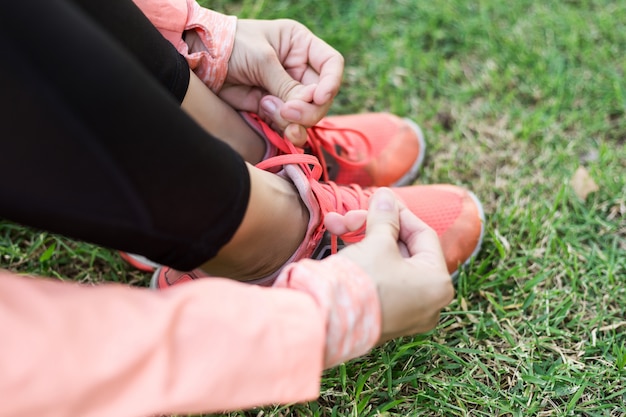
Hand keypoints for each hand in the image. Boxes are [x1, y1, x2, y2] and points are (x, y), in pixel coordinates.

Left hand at [219, 19, 343, 145]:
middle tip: (290, 113)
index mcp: (301, 46)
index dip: (331, 83)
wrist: (201, 61)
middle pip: (322, 96)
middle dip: (309, 109)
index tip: (319, 97)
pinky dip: (285, 130)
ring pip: (308, 115)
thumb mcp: (263, 59)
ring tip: (277, 116)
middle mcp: (299, 69)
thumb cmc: (232, 46)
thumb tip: (307, 107)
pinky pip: (289, 125)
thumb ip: (286, 85)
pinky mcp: (273, 109)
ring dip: (297, 122)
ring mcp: (286, 92)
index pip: (332, 65)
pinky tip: (271, 121)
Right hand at [325, 188, 454, 343]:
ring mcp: (406, 313)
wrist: (329, 322)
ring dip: (361, 241)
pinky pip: (379, 281)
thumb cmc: (363, 282)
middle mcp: (428, 302)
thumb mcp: (377, 243)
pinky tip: (341, 246)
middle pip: (402, 249)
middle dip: (373, 228)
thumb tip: (386, 196)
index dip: (399, 213)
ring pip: (387, 263)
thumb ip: (385, 217)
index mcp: (437, 283)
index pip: (422, 235)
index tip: (380, 200)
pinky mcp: (384, 319)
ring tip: (334, 227)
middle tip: (350, 217)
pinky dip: (363, 262)